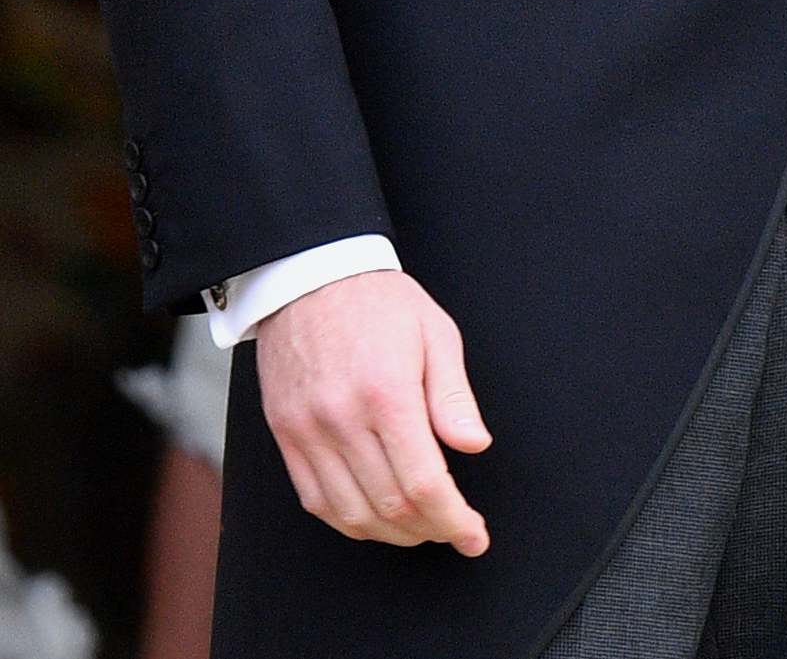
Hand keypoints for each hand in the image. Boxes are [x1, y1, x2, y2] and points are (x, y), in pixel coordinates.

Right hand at [256, 272, 491, 553]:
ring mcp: (308, 432)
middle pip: (390, 505)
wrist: (312, 277)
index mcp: (388, 392)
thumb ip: (454, 396)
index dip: (453, 519)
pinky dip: (349, 520)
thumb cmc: (379, 301)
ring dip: (391, 533)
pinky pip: (315, 500)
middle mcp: (343, 419)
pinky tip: (375, 517)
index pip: (424, 481)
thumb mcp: (436, 333)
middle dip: (430, 530)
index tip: (473, 534)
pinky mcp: (286, 437)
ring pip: (350, 513)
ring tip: (422, 528)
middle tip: (455, 530)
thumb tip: (474, 445)